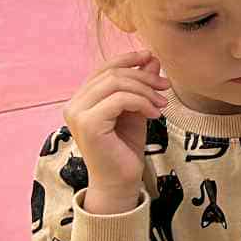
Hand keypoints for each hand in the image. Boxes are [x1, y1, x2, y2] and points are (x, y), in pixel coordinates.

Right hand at [64, 53, 167, 211]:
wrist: (119, 182)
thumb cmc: (125, 149)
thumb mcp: (136, 111)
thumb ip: (140, 86)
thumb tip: (151, 58)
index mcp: (82, 99)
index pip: (104, 68)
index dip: (128, 59)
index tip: (152, 58)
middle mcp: (74, 104)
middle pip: (112, 74)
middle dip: (143, 76)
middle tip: (165, 86)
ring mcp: (78, 113)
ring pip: (116, 84)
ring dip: (146, 90)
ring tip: (162, 104)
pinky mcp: (88, 123)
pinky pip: (120, 100)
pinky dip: (142, 103)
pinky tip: (155, 115)